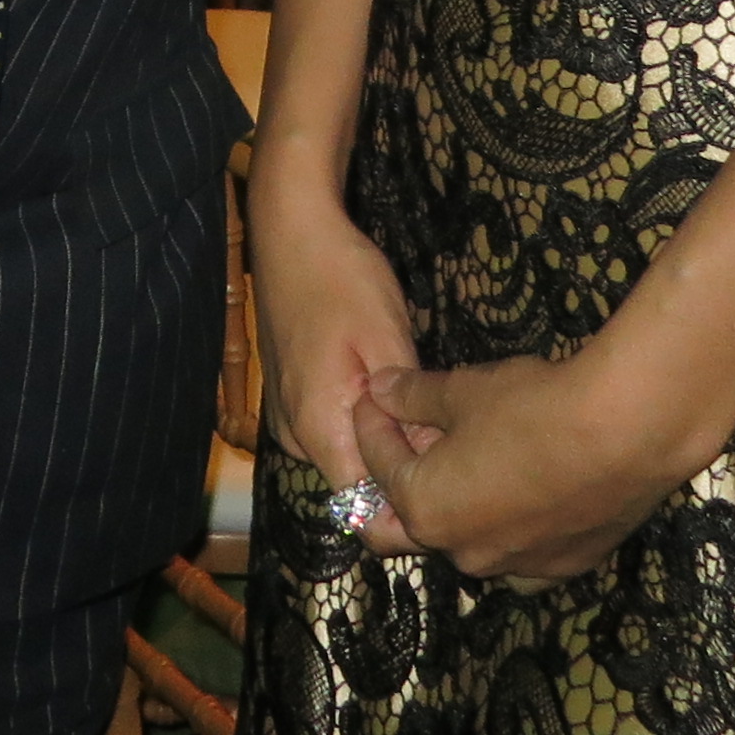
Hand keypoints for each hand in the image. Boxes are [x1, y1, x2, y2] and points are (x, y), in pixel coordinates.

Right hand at [245, 166, 427, 554]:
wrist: (291, 229)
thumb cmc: (342, 278)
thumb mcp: (388, 340)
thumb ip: (407, 412)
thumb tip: (432, 462)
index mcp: (317, 427)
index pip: (363, 505)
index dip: (409, 495)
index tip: (448, 471)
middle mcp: (294, 434)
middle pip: (356, 479)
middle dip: (401, 463)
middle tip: (444, 426)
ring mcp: (286, 416)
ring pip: (346, 451)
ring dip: (382, 436)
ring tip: (419, 400)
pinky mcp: (287, 396)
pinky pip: (332, 426)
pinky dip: (361, 416)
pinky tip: (384, 378)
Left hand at [351, 353, 696, 584]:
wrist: (627, 433)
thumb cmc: (533, 407)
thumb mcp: (463, 391)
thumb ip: (414, 396)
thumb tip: (380, 388)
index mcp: (426, 512)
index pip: (381, 467)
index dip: (372, 426)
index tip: (373, 399)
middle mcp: (465, 554)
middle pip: (412, 523)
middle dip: (399, 485)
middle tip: (403, 445)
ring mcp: (518, 568)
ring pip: (468, 544)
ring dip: (457, 509)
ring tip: (464, 466)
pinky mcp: (566, 567)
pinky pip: (521, 554)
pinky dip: (508, 529)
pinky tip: (516, 499)